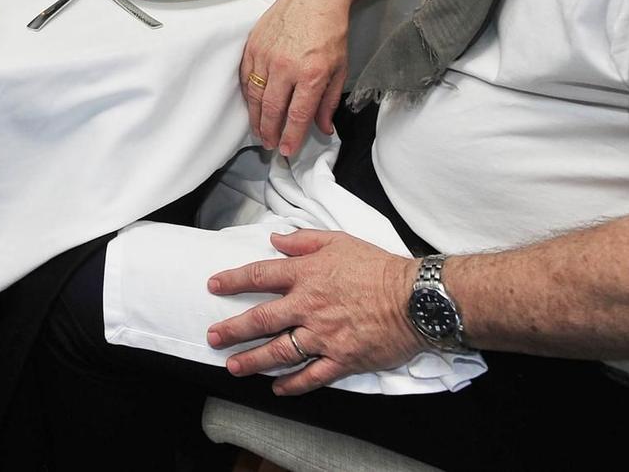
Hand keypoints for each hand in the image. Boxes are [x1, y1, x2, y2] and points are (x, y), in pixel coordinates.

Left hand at [207, 230, 421, 395]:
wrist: (415, 299)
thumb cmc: (379, 267)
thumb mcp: (339, 241)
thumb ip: (304, 240)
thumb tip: (275, 240)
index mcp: (306, 275)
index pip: (260, 276)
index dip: (233, 280)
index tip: (214, 286)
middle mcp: (308, 307)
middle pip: (262, 319)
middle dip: (233, 329)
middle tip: (213, 337)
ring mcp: (324, 336)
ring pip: (280, 351)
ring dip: (254, 361)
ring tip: (234, 367)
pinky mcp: (342, 359)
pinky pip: (312, 375)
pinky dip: (293, 384)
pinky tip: (278, 389)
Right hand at [240, 0, 350, 155]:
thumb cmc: (331, 30)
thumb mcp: (340, 68)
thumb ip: (329, 101)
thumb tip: (323, 128)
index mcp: (311, 74)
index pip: (297, 115)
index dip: (291, 137)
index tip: (286, 151)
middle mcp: (285, 66)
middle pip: (271, 109)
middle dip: (269, 132)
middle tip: (270, 145)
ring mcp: (266, 54)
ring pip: (254, 95)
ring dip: (255, 117)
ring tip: (259, 131)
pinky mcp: (253, 44)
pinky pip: (245, 76)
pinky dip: (247, 94)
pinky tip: (252, 104)